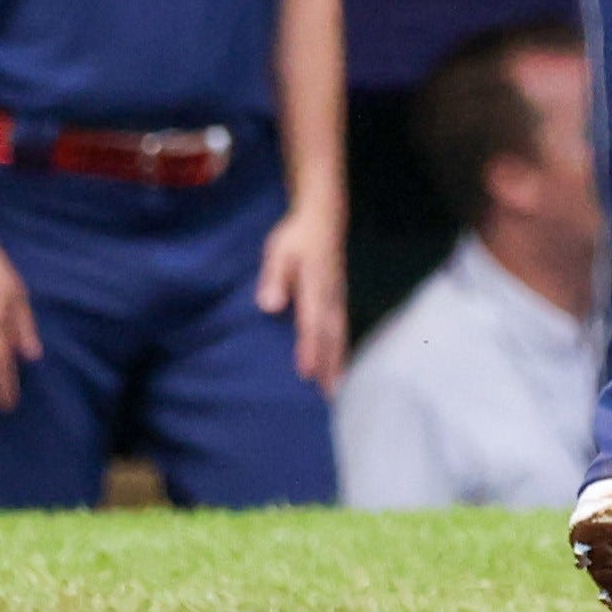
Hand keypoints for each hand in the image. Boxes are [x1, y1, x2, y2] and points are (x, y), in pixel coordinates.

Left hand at [255, 190, 347, 391]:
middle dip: (329, 364)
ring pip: (339, 333)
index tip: (306, 373)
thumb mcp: (278, 251)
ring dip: (338, 362)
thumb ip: (274, 277)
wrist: (324, 216)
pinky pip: (342, 328)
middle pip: (330, 334)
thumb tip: (270, 305)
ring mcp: (338, 296)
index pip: (311, 321)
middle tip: (327, 395)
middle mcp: (330, 294)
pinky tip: (340, 365)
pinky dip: (342, 350)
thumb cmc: (296, 236)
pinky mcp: (339, 297)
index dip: (309, 347)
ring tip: (335, 390)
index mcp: (315, 283)